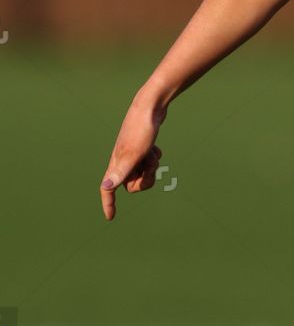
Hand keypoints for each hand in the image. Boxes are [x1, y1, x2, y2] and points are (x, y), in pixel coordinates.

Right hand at [100, 98, 167, 220]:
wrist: (150, 108)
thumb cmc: (141, 130)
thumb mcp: (133, 154)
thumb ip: (121, 172)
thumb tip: (105, 187)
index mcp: (116, 165)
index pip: (108, 189)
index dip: (109, 203)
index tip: (111, 217)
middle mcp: (121, 162)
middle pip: (133, 185)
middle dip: (145, 178)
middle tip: (150, 164)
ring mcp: (132, 156)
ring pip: (143, 174)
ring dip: (151, 167)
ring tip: (152, 153)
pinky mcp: (141, 149)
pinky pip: (149, 164)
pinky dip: (154, 158)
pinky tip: (155, 148)